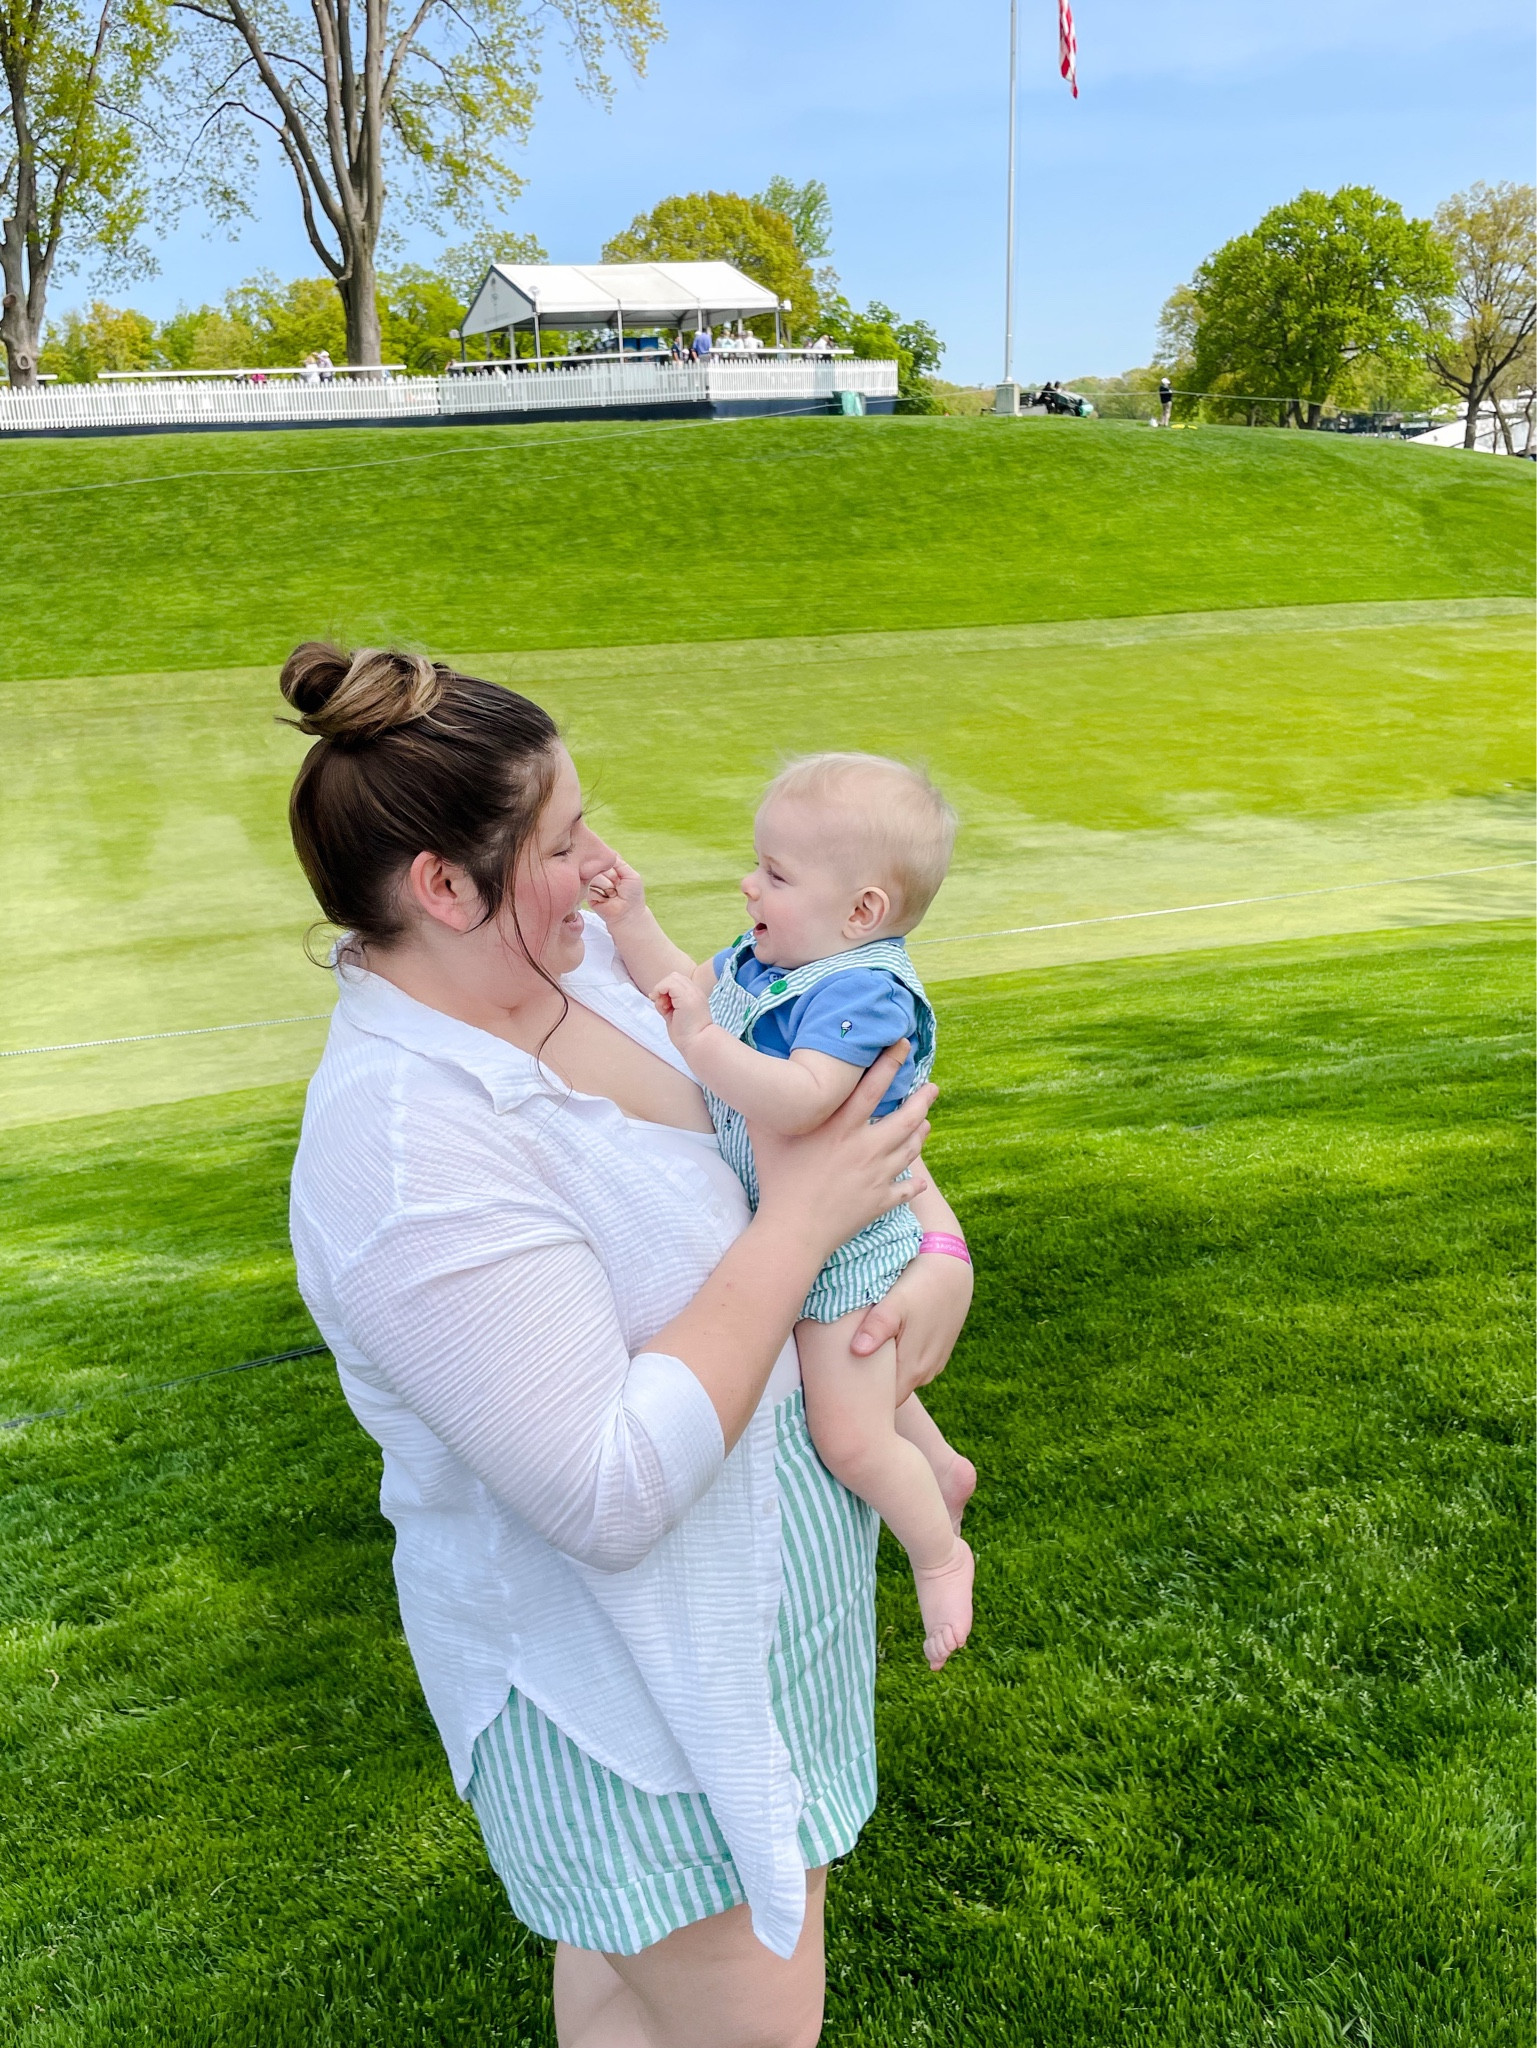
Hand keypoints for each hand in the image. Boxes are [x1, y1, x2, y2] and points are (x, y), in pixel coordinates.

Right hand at [586, 857, 645, 927]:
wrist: (629, 914)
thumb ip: (619, 863)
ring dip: (606, 887)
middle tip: (618, 886)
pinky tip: (606, 900)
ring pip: (594, 877)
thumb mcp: (631, 875)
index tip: (617, 873)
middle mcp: (602, 876)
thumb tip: (607, 852)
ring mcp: (594, 885)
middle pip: (598, 867)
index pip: (604, 859)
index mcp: (612, 870)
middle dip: (610, 877)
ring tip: (613, 895)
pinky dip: (600, 895)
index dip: (609, 864)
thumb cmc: (633, 895)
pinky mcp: (589, 895)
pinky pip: (590, 889)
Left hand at [653, 971, 711, 1045]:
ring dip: (662, 990)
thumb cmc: (687, 1036)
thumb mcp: (674, 1016)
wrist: (698, 1044)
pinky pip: (668, 984)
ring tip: (664, 1007)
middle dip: (663, 988)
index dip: (666, 990)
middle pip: (674, 977)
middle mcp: (695, 992)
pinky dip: (661, 991)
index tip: (662, 1006)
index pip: (678, 982)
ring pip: (671, 978)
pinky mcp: (687, 997)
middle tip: (662, 1005)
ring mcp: (692, 993)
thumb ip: (667, 1005)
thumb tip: (656, 997)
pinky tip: (663, 1006)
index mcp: (695, 996)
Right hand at [750, 1042, 935, 1265]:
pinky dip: (913, 1184)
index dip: (892, 1062)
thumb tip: (753, 1078)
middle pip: (906, 1118)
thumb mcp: (765, 1134)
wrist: (793, 1231)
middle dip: (923, 1099)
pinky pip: (904, 1190)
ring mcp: (876, 1176)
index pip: (873, 1086)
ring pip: (910, 1150)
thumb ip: (764, 1105)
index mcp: (841, 1127)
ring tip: (926, 1124)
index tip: (905, 1045)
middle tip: (932, 1088)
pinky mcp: (879, 1202)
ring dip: (921, 1134)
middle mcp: (866, 1147)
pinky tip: (918, 1180)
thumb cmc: (776, 1180)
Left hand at [850, 1247, 972, 1401]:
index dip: (860, 1403)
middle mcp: (925, 1373)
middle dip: (869, 1391)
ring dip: (884, 1376)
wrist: (953, 1269)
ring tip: (856, 1362)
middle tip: (839, 1379)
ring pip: (902, 1381)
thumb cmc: (920, 1283)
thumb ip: (877, 1327)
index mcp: (912, 1368)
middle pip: (891, 1395)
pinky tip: (882, 1348)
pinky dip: (897, 1364)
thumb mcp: (896, 1302)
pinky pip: (912, 1368)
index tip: (837, 1394)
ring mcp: (933, 1365)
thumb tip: (857, 1351)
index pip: (883, 1404)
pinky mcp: (937, 1354)